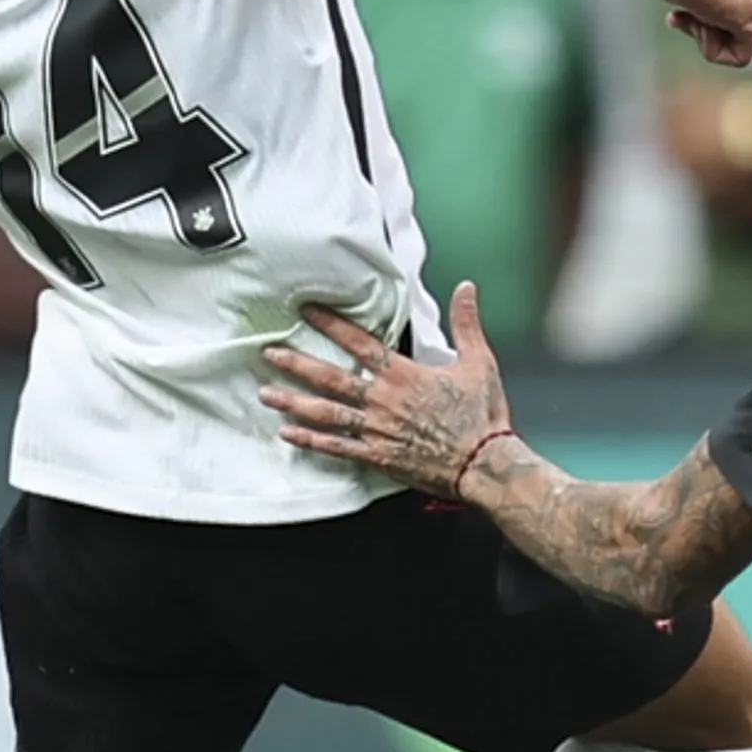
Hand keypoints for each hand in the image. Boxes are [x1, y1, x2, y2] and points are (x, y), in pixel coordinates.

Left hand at [263, 288, 518, 495]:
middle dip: (297, 364)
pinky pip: (337, 448)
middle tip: (269, 354)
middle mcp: (383, 400)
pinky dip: (311, 441)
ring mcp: (377, 430)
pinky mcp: (378, 456)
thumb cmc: (482, 415)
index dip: (332, 325)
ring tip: (267, 394)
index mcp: (405, 375)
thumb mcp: (479, 362)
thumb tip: (466, 288)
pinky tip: (288, 434)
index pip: (360, 344)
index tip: (307, 312)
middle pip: (331, 378)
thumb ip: (466, 323)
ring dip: (294, 402)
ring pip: (326, 413)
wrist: (484, 463)